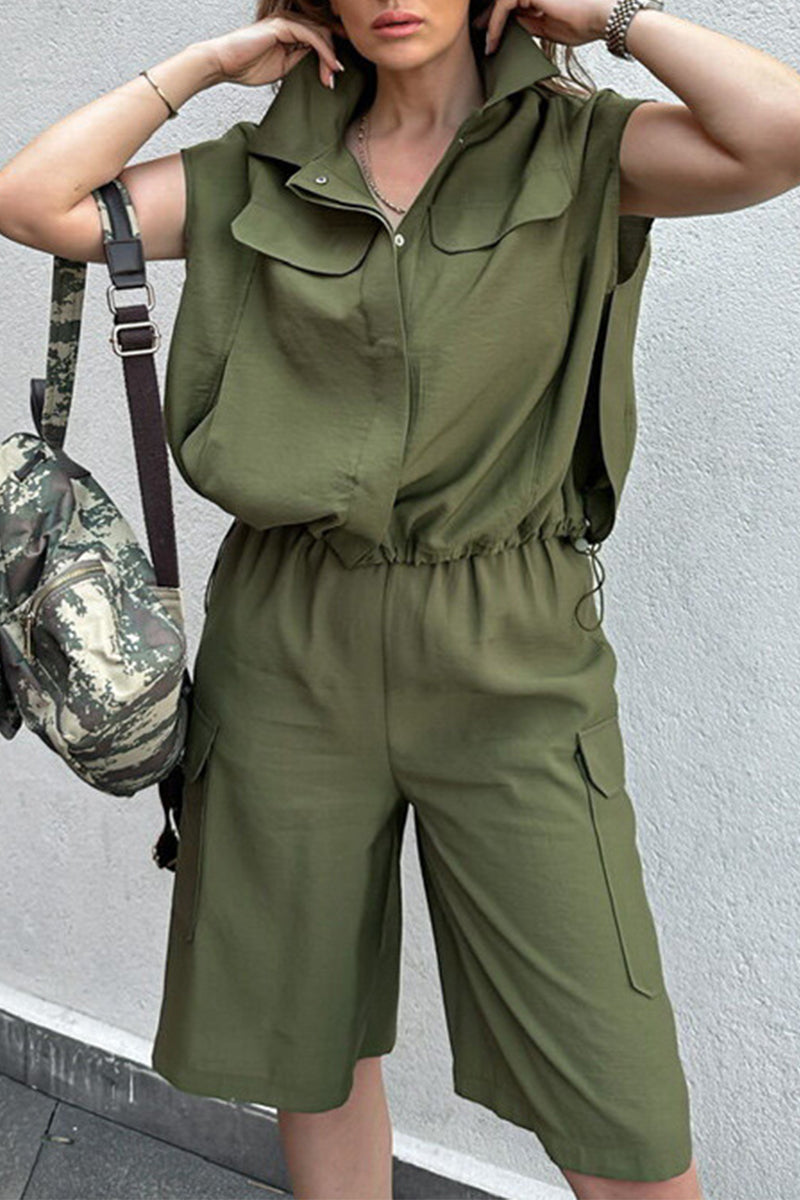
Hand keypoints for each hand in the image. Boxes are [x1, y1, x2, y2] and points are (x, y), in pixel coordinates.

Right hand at [201, 14, 344, 89]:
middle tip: (333, 79)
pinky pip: (310, 35)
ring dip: (329, 56)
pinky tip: (329, 64)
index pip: (317, 38)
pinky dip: (323, 51)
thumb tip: (320, 62)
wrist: (224, 63)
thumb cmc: (247, 66)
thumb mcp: (283, 67)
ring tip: (333, 75)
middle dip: (331, 58)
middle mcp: (289, 22)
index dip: (329, 56)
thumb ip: (300, 59)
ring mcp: (285, 21)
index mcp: (289, 31)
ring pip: (319, 33)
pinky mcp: (281, 25)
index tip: (335, 75)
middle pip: (322, 34)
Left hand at [474, 0, 614, 53]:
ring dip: (490, 24)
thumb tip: (512, 28)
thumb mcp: (548, 29)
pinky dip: (495, 24)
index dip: (498, 20)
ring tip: (488, 45)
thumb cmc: (583, 24)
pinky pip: (503, 6)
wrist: (599, 18)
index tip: (490, 39)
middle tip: (482, 39)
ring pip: (501, 3)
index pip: (512, 5)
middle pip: (504, 2)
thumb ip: (530, 24)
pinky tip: (493, 39)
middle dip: (488, 19)